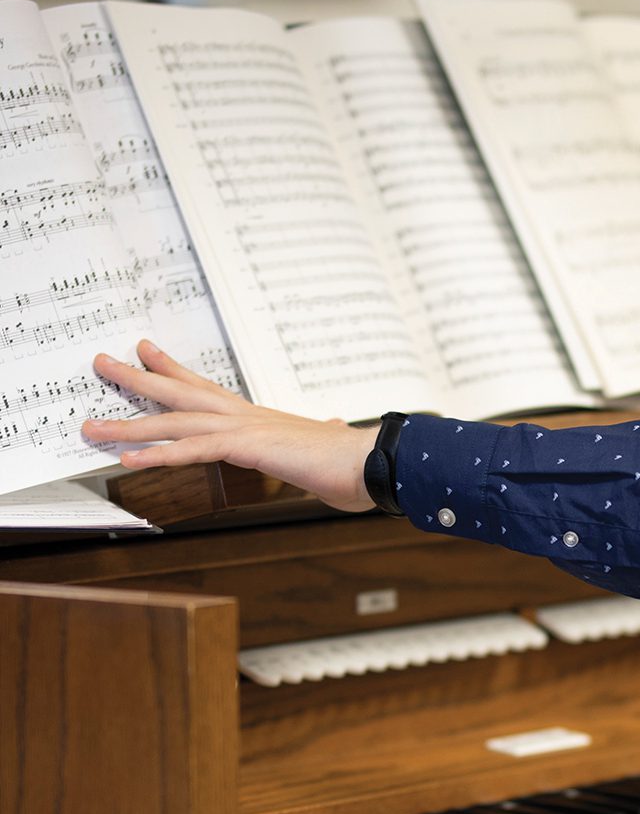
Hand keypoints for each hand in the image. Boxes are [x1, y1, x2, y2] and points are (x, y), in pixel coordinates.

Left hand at [83, 341, 377, 511]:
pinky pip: (193, 449)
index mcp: (259, 418)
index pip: (207, 387)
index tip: (145, 351)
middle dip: (137, 380)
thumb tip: (335, 429)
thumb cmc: (354, 461)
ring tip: (91, 427)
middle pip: (180, 393)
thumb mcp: (328, 449)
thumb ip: (323, 439)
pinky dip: (159, 453)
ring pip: (175, 421)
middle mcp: (245, 417)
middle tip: (102, 362)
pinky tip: (129, 458)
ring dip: (129, 424)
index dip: (173, 369)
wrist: (372, 462)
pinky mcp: (247, 447)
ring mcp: (244, 429)